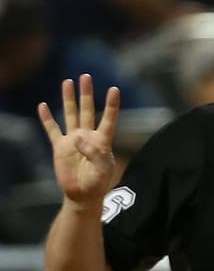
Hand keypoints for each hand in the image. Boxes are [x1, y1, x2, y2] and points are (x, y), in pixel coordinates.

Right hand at [37, 75, 119, 207]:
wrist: (82, 194)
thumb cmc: (97, 183)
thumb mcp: (102, 170)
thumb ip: (94, 153)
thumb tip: (77, 138)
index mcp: (102, 141)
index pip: (109, 119)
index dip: (111, 105)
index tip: (114, 89)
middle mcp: (88, 136)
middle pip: (87, 110)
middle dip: (86, 93)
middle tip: (85, 76)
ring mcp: (73, 140)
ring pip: (70, 114)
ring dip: (68, 99)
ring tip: (67, 81)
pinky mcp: (60, 147)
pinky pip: (52, 129)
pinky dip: (47, 118)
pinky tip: (42, 106)